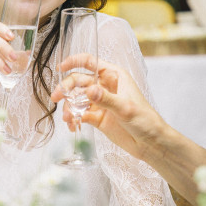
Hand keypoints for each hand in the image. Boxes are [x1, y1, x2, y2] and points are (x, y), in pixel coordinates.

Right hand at [52, 54, 168, 159]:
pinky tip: (73, 126)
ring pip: (77, 98)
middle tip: (56, 98)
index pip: (91, 62)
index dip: (75, 61)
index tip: (61, 67)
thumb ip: (106, 99)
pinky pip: (80, 114)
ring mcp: (100, 102)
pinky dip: (74, 119)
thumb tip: (90, 90)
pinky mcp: (97, 117)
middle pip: (79, 81)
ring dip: (69, 106)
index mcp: (115, 76)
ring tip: (68, 118)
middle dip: (66, 88)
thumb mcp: (125, 108)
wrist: (149, 143)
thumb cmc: (145, 120)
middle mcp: (105, 86)